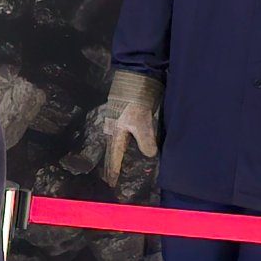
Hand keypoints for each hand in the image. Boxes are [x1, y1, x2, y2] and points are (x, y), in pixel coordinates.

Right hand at [100, 69, 160, 184]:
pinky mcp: (129, 117)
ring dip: (120, 156)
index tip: (111, 183)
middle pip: (113, 152)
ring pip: (120, 145)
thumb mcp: (141, 122)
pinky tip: (133, 149)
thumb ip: (145, 140)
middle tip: (111, 180)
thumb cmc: (134, 101)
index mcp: (115, 132)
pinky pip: (127, 137)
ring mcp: (122, 123)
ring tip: (121, 168)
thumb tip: (149, 155)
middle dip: (112, 166)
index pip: (113, 156)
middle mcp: (116, 130)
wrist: (136, 77)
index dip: (113, 170)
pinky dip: (128, 146)